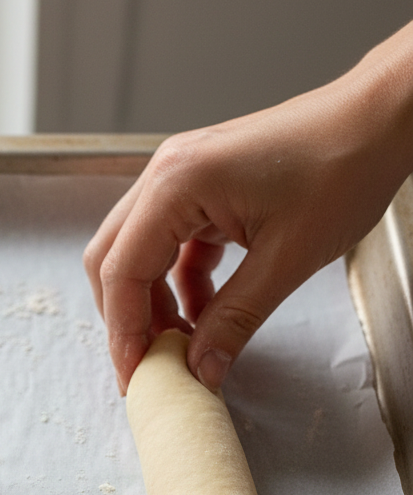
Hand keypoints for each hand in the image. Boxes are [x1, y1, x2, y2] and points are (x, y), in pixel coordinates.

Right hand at [84, 22, 412, 393]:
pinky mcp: (200, 188)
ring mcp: (180, 178)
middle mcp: (166, 175)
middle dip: (126, 318)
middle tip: (146, 365)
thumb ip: (235, 319)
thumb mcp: (288, 259)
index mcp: (177, 184)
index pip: (122, 271)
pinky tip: (202, 313)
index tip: (134, 375)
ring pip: (138, 254)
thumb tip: (200, 369)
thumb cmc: (344, 167)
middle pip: (114, 261)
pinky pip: (171, 245)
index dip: (123, 331)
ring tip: (179, 344)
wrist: (381, 119)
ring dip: (152, 302)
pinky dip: (178, 284)